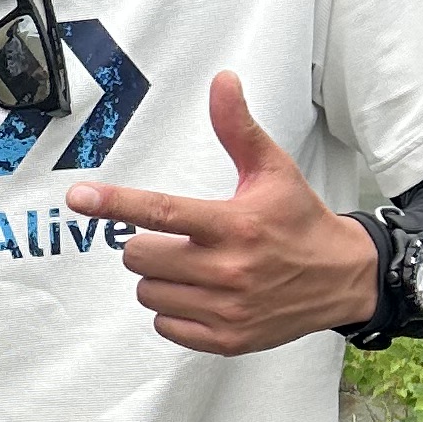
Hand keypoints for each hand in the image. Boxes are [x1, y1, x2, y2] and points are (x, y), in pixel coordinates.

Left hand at [66, 71, 380, 357]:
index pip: (161, 212)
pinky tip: (201, 295)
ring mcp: (227, 309)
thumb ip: (237, 129)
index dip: (115, 203)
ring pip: (148, 293)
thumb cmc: (300, 220)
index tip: (79, 197)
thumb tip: (222, 81)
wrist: (343, 278)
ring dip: (160, 279)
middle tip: (179, 239)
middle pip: (139, 257)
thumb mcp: (272, 170)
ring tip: (194, 268)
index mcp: (234, 224)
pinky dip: (173, 311)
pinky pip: (165, 326)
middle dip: (148, 244)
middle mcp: (229, 270)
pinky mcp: (227, 339)